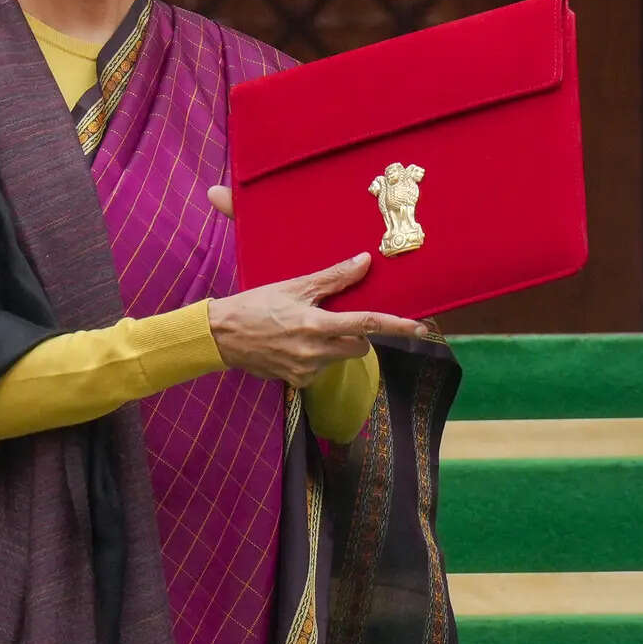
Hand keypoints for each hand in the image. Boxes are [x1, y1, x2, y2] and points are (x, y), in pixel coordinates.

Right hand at [203, 185, 424, 385]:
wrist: (221, 336)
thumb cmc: (257, 305)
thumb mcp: (295, 286)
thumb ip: (333, 278)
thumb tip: (365, 261)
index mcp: (316, 324)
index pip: (366, 324)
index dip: (396, 326)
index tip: (421, 328)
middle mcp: (314, 351)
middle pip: (360, 346)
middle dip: (357, 334)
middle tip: (335, 319)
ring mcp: (306, 370)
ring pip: (340, 358)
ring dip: (334, 345)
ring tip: (305, 330)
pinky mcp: (297, 382)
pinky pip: (321, 370)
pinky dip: (316, 358)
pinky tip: (294, 346)